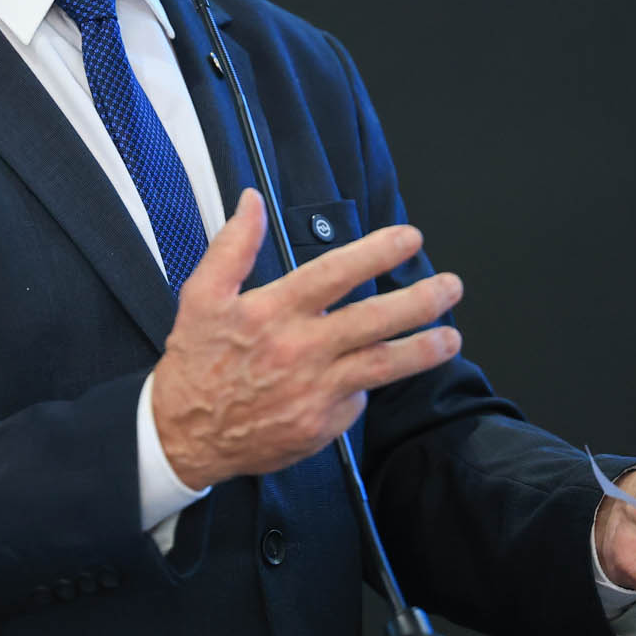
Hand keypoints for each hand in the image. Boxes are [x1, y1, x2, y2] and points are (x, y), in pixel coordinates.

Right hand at [149, 189, 463, 489]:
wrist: (183, 436)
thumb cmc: (195, 363)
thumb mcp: (201, 297)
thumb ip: (232, 246)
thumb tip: (252, 199)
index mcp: (272, 313)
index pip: (335, 273)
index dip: (377, 252)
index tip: (409, 237)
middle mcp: (300, 351)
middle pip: (373, 320)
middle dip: (420, 301)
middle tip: (451, 285)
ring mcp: (314, 392)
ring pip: (382, 367)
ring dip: (422, 350)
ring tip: (452, 337)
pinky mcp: (321, 427)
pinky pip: (356, 401)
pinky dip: (368, 385)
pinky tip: (375, 375)